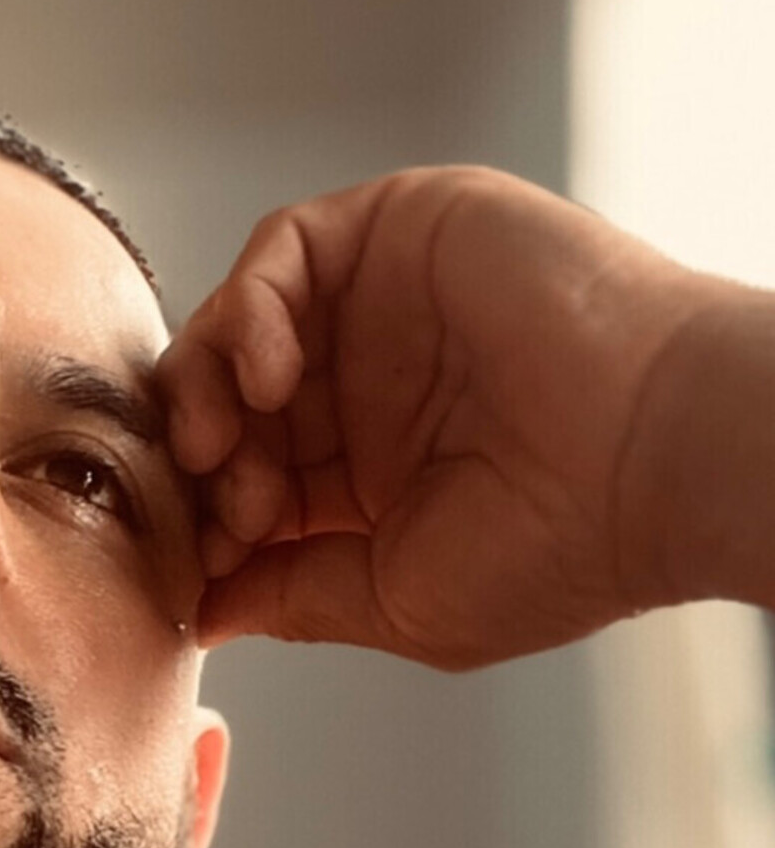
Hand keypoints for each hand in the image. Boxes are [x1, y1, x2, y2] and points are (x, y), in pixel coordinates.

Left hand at [157, 166, 716, 667]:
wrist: (651, 461)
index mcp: (364, 480)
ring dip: (206, 382)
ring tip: (225, 441)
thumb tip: (203, 614)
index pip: (242, 480)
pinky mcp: (399, 233)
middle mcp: (364, 389)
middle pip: (224, 399)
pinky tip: (270, 376)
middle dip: (196, 456)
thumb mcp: (398, 601)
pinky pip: (283, 250)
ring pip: (237, 322)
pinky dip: (250, 307)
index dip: (203, 515)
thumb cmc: (553, 548)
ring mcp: (377, 310)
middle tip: (221, 501)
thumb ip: (291, 597)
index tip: (203, 559)